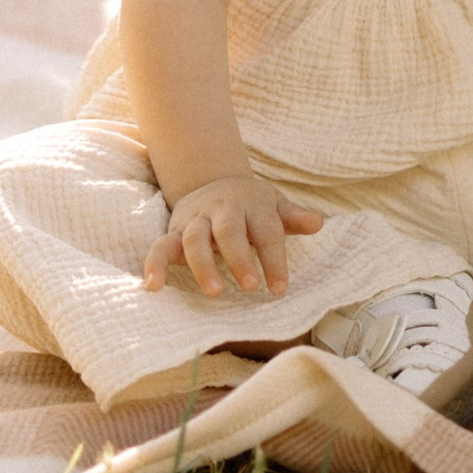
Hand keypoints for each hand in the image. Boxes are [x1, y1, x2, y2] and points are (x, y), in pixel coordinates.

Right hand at [145, 173, 324, 296]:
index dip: (274, 259)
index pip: (267, 231)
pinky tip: (154, 287)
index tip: (279, 288)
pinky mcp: (173, 232)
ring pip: (195, 238)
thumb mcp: (274, 206)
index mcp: (253, 204)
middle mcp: (222, 209)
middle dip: (239, 258)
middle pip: (229, 231)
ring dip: (203, 265)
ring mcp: (196, 219)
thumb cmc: (251, 205)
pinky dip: (154, 265)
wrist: (213, 181)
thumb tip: (318, 223)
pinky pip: (160, 247)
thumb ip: (294, 217)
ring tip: (215, 291)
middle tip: (250, 286)